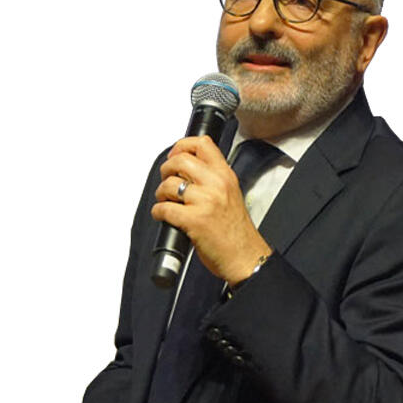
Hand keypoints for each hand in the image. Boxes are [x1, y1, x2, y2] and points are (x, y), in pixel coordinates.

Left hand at [150, 136, 271, 285]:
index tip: (174, 154)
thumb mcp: (231, 194)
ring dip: (161, 193)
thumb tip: (186, 168)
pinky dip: (158, 212)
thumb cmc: (236, 231)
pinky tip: (163, 215)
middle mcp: (216, 185)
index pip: (203, 144)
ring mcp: (205, 202)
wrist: (245, 257)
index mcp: (226, 176)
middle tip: (166, 179)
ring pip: (169, 184)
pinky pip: (164, 208)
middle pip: (180, 160)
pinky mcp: (194, 220)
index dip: (182, 146)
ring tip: (166, 200)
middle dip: (166, 169)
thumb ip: (212, 179)